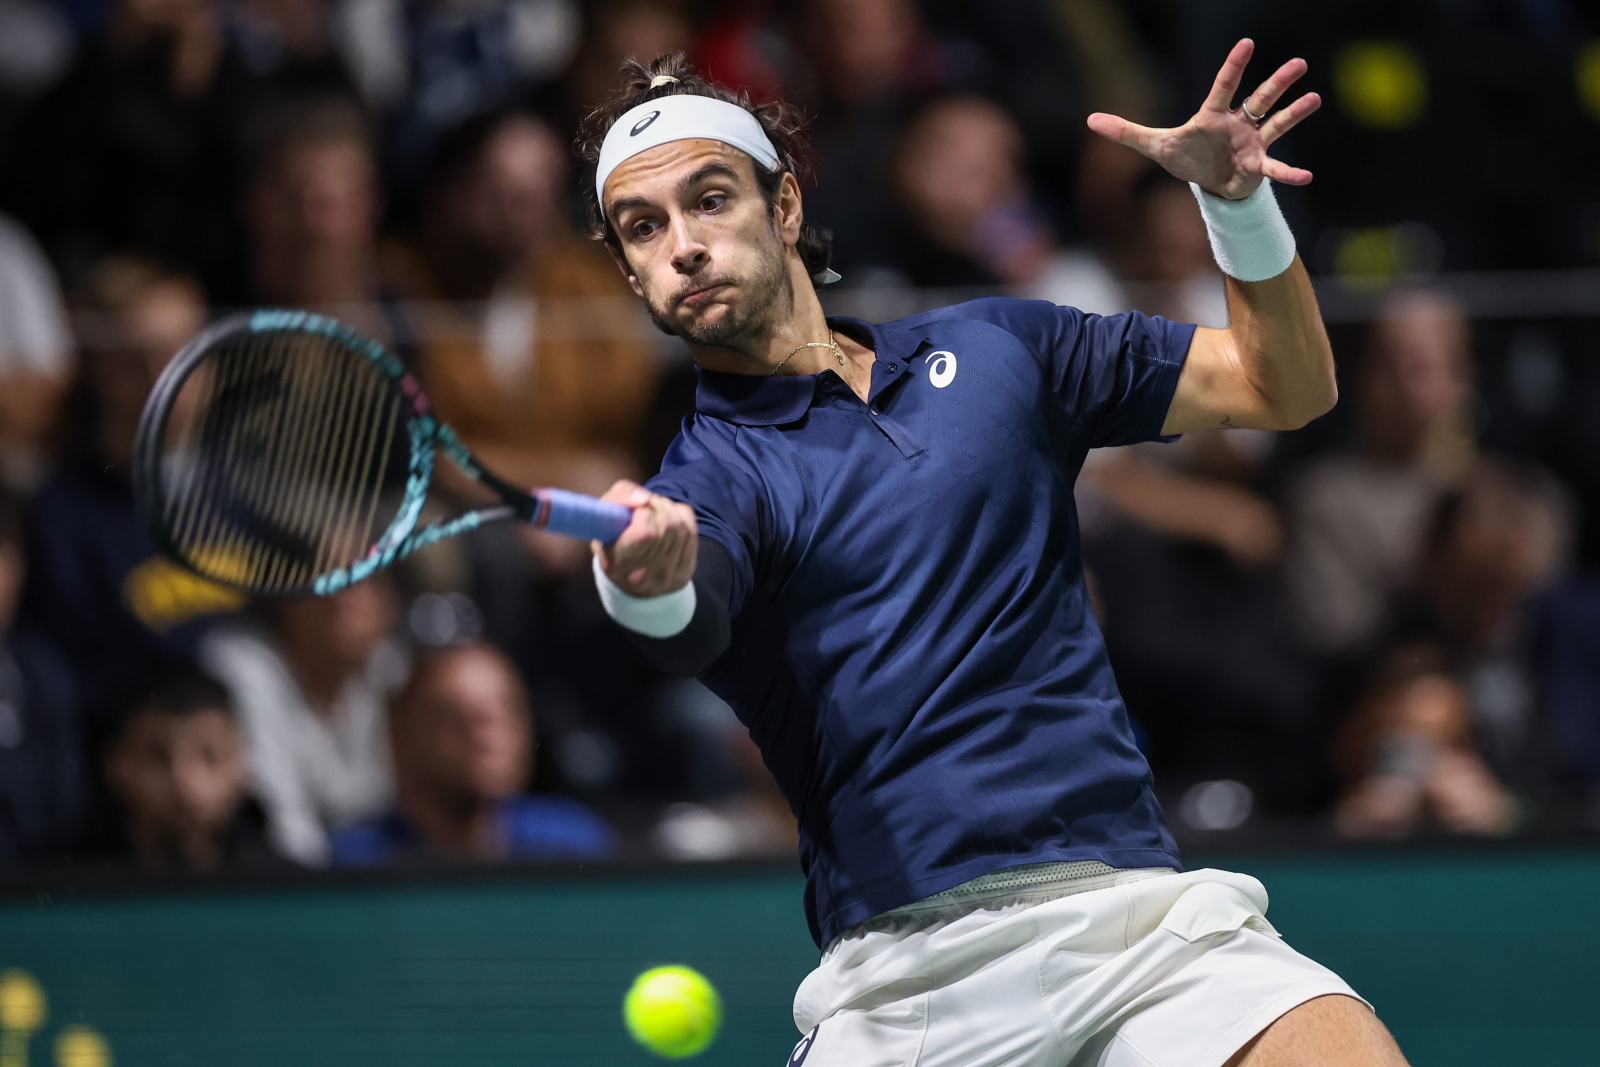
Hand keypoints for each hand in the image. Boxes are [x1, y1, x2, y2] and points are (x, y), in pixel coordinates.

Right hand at [592, 479, 697, 596]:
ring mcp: (666, 578)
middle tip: (647, 505)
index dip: (645, 512)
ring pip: (680, 527)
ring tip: (655, 510)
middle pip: (667, 527)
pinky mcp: (683, 574)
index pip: (647, 533)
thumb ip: (619, 497)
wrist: (626, 572)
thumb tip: (645, 498)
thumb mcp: (603, 513)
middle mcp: (642, 578)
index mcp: (615, 565)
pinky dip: (681, 516)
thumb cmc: (611, 536)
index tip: (637, 508)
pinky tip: (668, 518)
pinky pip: (690, 531)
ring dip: (669, 509)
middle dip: (658, 506)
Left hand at [1086, 39, 1319, 199]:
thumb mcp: (1154, 147)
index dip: (1233, 67)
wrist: (1207, 184)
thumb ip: (1126, 132)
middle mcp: (1237, 123)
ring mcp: (1251, 143)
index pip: (1223, 87)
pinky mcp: (1257, 167)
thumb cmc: (1186, 157)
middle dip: (1277, 83)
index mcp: (1213, 115)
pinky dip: (1289, 173)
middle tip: (1299, 64)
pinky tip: (1307, 176)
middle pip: (1259, 99)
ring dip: (1294, 113)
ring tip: (1314, 99)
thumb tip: (1090, 120)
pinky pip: (1275, 169)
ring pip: (1275, 124)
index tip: (1246, 44)